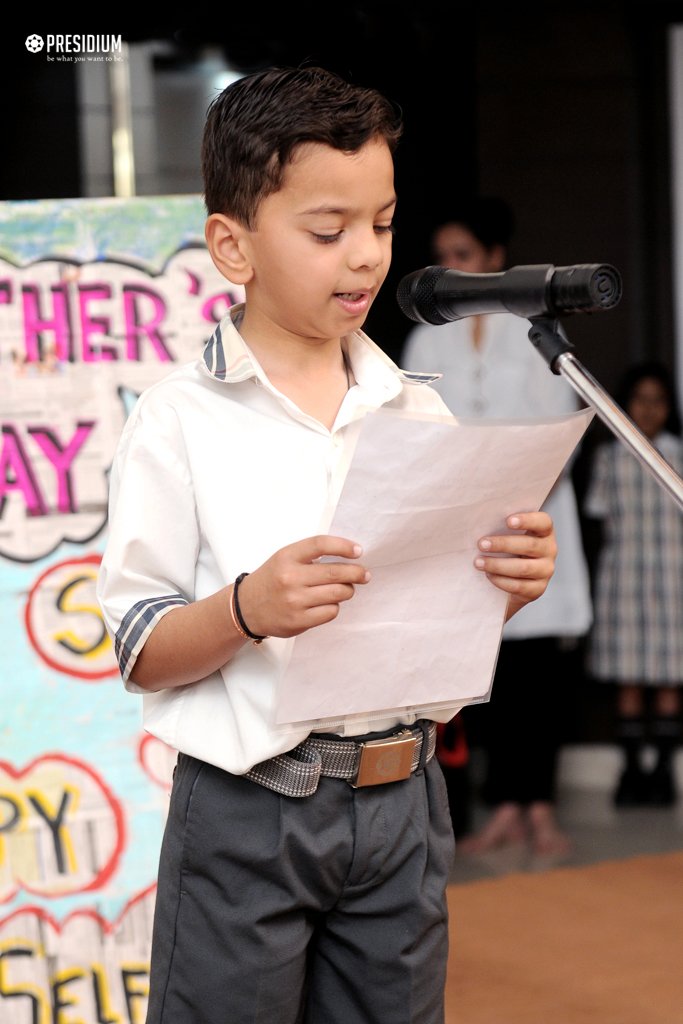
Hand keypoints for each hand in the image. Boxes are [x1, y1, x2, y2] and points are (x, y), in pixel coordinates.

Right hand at [235, 535, 370, 638]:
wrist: (247, 608)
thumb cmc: (272, 579)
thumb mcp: (285, 558)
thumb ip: (310, 555)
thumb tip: (349, 557)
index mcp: (287, 557)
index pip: (320, 545)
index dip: (343, 546)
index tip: (358, 551)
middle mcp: (290, 578)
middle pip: (336, 573)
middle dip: (357, 573)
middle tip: (364, 574)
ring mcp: (294, 601)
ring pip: (338, 593)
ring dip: (347, 591)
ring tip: (345, 589)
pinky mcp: (298, 621)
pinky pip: (331, 612)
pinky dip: (334, 607)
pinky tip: (328, 603)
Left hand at [474, 512, 556, 619]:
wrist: (512, 580)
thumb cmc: (508, 551)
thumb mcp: (509, 536)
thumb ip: (502, 528)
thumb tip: (479, 523)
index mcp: (544, 532)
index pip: (543, 522)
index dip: (527, 520)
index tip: (508, 521)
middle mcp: (549, 550)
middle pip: (530, 545)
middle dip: (503, 544)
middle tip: (481, 544)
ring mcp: (545, 571)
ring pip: (523, 568)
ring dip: (498, 565)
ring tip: (479, 562)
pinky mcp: (537, 589)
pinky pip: (519, 586)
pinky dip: (501, 580)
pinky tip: (488, 575)